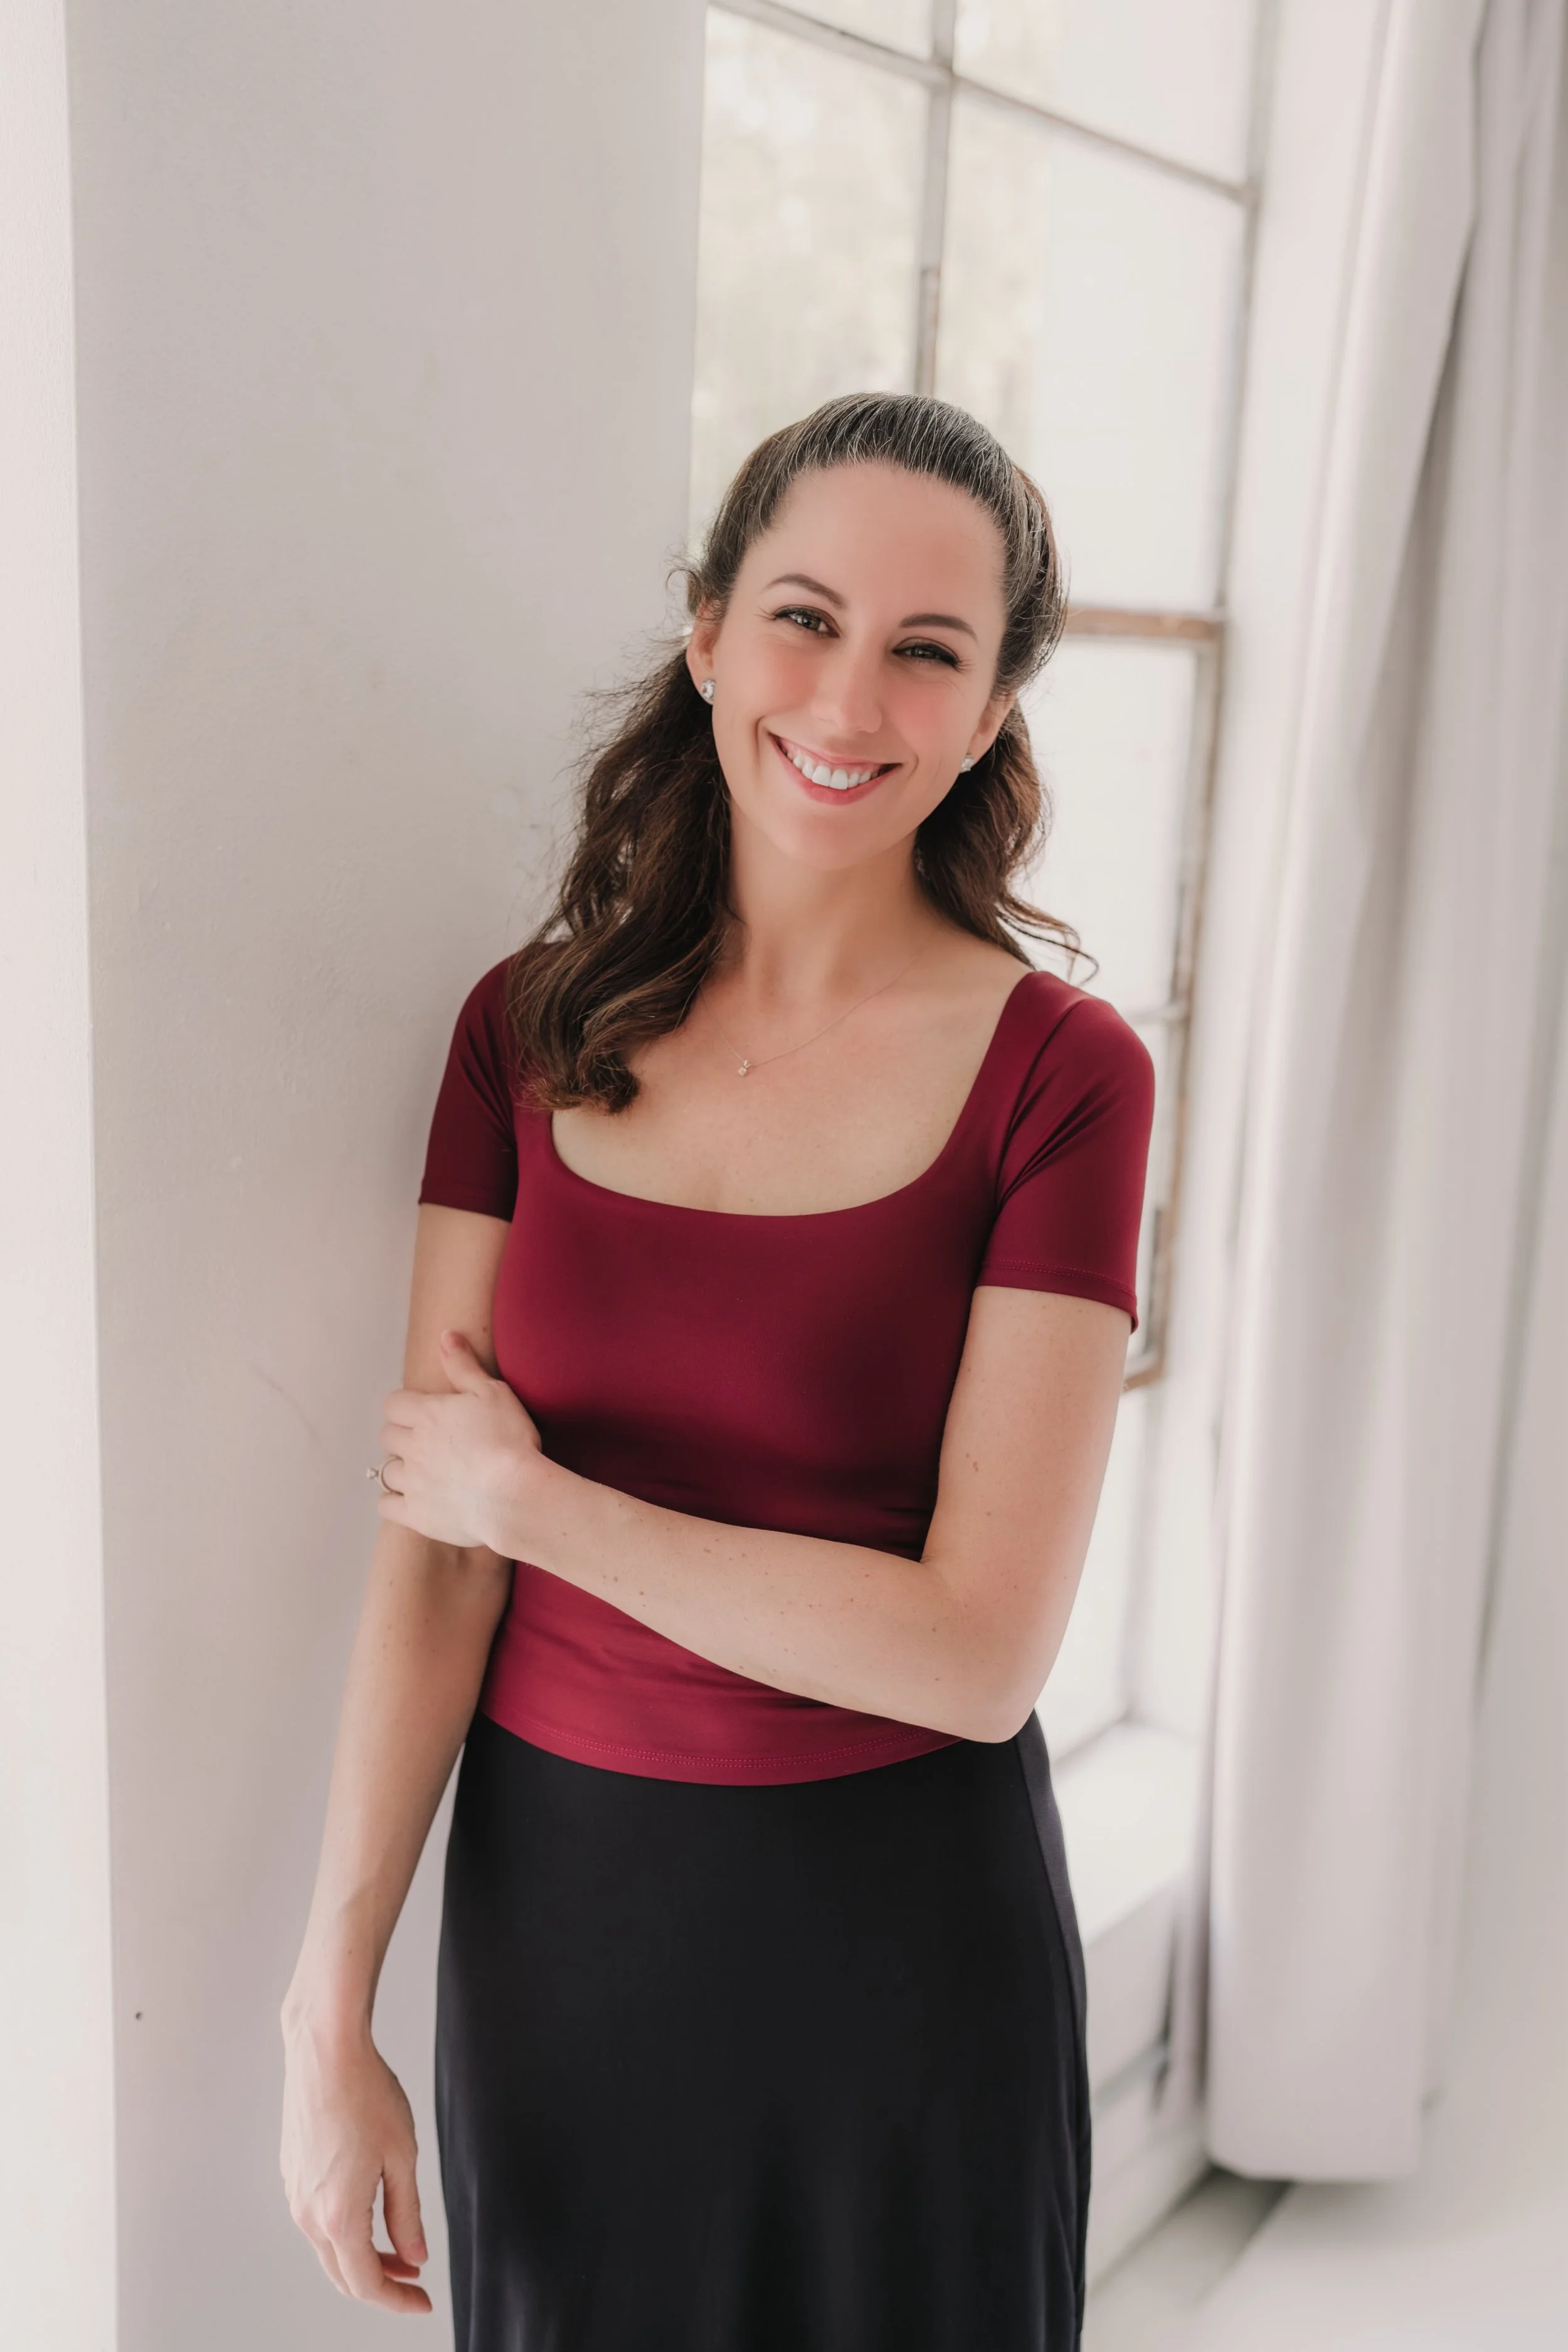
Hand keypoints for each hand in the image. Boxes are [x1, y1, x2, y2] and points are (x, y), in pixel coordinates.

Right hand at [281, 2014, 430, 2313]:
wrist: (325, 2051)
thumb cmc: (366, 2095)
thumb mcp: (402, 2157)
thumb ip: (407, 2214)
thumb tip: (414, 2256)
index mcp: (338, 2215)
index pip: (366, 2283)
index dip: (397, 2300)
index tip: (423, 2303)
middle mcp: (308, 2213)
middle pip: (343, 2274)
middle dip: (382, 2284)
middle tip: (415, 2282)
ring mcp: (295, 2194)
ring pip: (329, 2249)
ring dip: (363, 2257)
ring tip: (400, 2247)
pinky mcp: (292, 2174)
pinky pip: (318, 2221)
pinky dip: (345, 2233)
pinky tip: (371, 2213)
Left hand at [376, 1331, 541, 1551]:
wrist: (514, 1495)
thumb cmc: (509, 1440)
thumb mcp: (493, 1392)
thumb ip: (464, 1365)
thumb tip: (445, 1335)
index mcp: (427, 1414)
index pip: (393, 1404)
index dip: (405, 1407)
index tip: (421, 1413)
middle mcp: (413, 1446)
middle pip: (388, 1435)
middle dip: (402, 1436)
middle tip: (426, 1442)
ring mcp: (412, 1482)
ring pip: (387, 1470)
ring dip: (401, 1468)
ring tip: (423, 1472)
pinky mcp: (415, 1514)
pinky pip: (386, 1505)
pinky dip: (393, 1501)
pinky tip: (410, 1499)